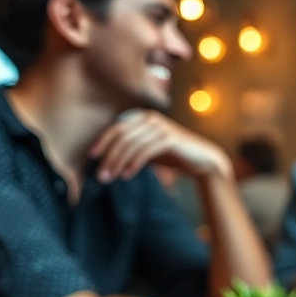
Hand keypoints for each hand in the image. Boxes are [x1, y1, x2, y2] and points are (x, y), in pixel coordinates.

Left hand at [89, 109, 230, 182]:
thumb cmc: (174, 156)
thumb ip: (131, 150)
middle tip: (100, 175)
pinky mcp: (171, 138)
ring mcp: (162, 127)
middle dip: (108, 156)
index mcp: (144, 118)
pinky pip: (146, 150)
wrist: (203, 160)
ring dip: (118, 162)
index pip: (116, 128)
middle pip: (121, 136)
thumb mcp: (148, 150)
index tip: (91, 157)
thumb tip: (105, 160)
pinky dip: (134, 164)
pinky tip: (127, 175)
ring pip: (131, 144)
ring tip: (110, 178)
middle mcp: (151, 118)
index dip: (102, 142)